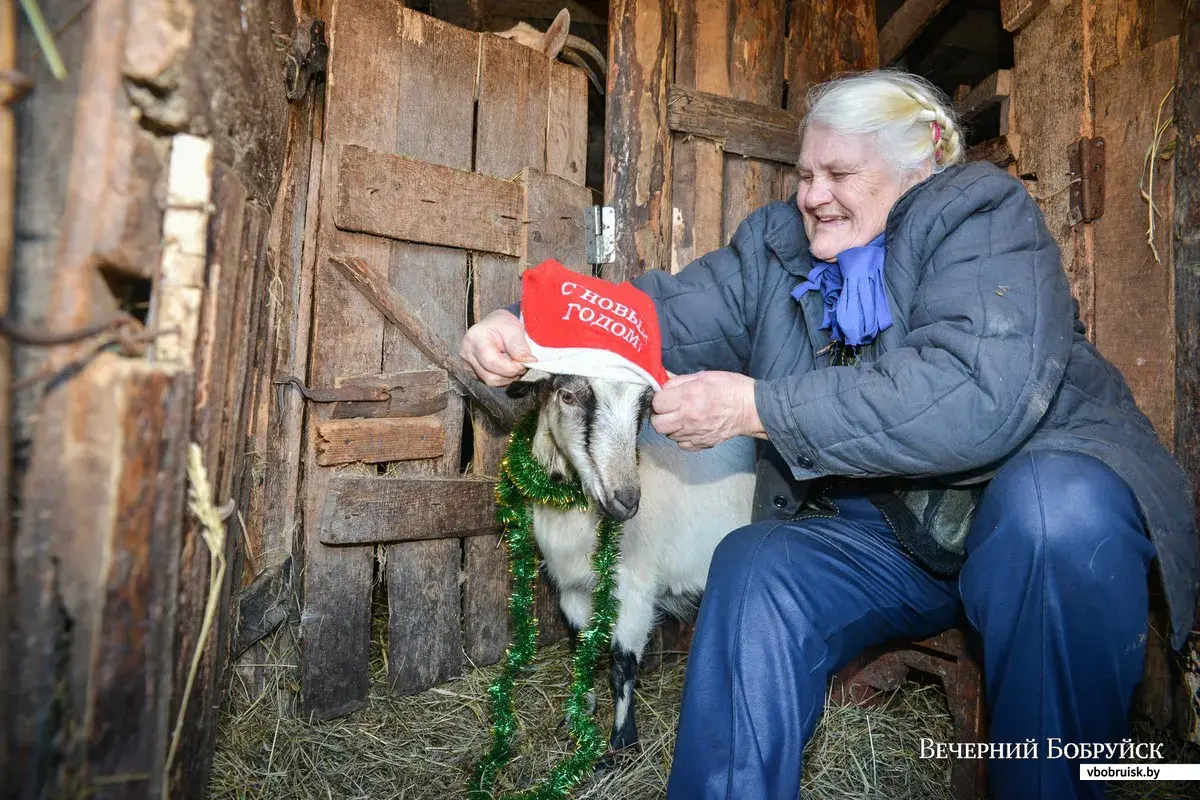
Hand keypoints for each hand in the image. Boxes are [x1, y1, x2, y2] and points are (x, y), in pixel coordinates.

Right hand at [459, 309, 536, 386]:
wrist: (493, 326)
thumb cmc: (502, 324)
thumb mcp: (513, 329)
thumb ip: (520, 347)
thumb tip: (529, 363)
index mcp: (474, 339)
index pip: (491, 361)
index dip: (511, 367)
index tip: (527, 363)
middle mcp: (467, 354)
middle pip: (490, 376)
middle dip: (511, 374)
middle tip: (524, 365)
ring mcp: (468, 366)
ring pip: (491, 382)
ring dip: (509, 378)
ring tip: (517, 365)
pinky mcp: (473, 373)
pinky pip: (491, 382)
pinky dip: (504, 378)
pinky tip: (509, 368)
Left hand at [650, 371, 765, 450]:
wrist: (751, 408)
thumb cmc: (730, 388)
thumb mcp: (704, 376)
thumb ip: (680, 382)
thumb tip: (663, 389)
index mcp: (688, 397)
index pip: (657, 403)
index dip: (659, 399)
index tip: (666, 397)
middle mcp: (689, 418)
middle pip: (658, 424)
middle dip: (659, 416)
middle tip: (668, 409)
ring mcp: (695, 433)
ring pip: (668, 435)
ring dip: (671, 426)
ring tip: (682, 417)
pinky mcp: (702, 443)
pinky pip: (682, 444)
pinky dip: (682, 437)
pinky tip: (690, 427)